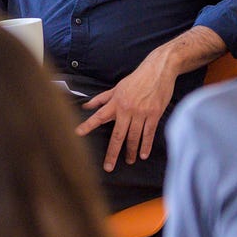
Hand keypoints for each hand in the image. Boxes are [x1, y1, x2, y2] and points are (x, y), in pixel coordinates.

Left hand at [74, 54, 176, 171]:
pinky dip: (145, 145)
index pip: (98, 116)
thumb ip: (101, 99)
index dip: (88, 125)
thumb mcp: (117, 87)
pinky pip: (148, 133)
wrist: (159, 70)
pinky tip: (143, 154)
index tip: (77, 134)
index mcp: (116, 102)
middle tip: (108, 166)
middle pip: (117, 135)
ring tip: (129, 161)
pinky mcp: (154, 115)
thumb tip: (86, 106)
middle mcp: (127, 109)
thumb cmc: (137, 79)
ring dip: (130, 151)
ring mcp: (141, 113)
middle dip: (112, 152)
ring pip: (133, 137)